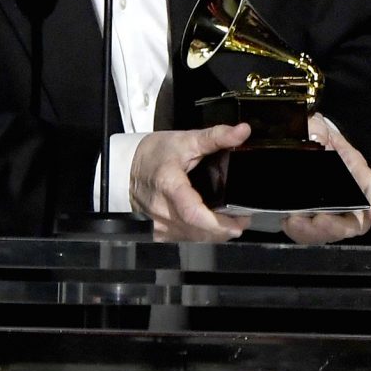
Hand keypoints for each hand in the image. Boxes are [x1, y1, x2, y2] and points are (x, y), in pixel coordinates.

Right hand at [128, 123, 250, 240]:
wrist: (127, 167)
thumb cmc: (155, 153)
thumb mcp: (187, 139)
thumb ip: (217, 137)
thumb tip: (243, 131)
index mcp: (169, 185)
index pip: (193, 212)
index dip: (217, 223)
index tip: (238, 223)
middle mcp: (161, 209)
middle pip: (198, 230)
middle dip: (224, 228)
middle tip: (243, 217)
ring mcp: (158, 224)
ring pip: (193, 238)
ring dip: (215, 234)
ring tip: (232, 220)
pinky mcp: (158, 233)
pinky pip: (184, 239)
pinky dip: (201, 235)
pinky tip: (211, 225)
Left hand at [281, 114, 370, 245]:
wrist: (300, 143)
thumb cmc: (314, 134)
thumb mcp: (315, 126)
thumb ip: (316, 130)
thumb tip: (315, 138)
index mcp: (353, 168)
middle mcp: (347, 193)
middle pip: (354, 221)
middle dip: (337, 227)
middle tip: (319, 221)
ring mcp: (331, 209)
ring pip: (332, 231)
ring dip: (315, 232)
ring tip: (294, 221)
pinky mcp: (312, 217)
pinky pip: (311, 233)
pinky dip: (300, 232)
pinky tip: (288, 221)